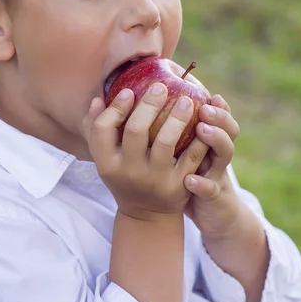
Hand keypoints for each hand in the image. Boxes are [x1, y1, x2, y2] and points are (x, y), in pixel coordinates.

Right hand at [83, 84, 209, 221]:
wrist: (147, 214)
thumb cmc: (123, 173)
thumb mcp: (105, 157)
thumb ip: (96, 127)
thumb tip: (98, 99)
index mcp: (106, 162)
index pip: (103, 128)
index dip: (115, 107)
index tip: (128, 91)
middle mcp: (128, 172)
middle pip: (135, 130)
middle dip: (148, 104)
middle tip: (160, 87)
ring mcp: (155, 180)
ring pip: (166, 142)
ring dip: (177, 117)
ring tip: (186, 100)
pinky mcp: (179, 186)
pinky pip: (191, 157)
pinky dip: (199, 138)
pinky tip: (204, 122)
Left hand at [183, 94, 242, 238]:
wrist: (212, 215)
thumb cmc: (188, 174)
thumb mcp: (184, 150)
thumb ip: (173, 127)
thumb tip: (146, 98)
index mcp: (209, 139)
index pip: (219, 115)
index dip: (217, 103)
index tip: (206, 90)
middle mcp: (216, 153)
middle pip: (227, 128)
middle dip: (218, 115)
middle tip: (203, 104)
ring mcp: (217, 174)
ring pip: (225, 153)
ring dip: (215, 139)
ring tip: (201, 128)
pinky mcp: (215, 197)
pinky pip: (210, 190)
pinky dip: (202, 184)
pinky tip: (190, 180)